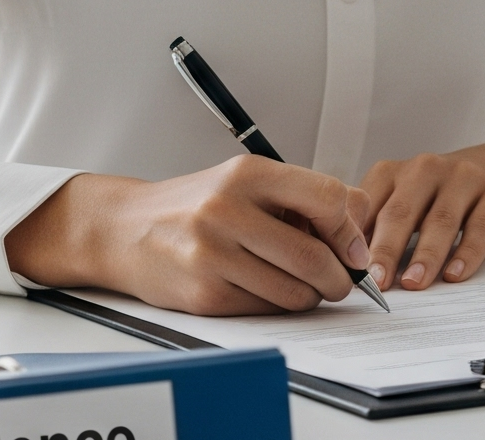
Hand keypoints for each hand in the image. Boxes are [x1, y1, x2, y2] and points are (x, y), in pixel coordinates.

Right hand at [4, 157, 372, 315]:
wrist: (125, 229)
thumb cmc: (195, 206)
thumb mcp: (247, 181)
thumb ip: (303, 197)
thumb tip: (359, 231)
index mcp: (248, 173)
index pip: (327, 198)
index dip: (350, 231)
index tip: (353, 248)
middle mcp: (228, 209)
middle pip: (315, 256)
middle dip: (339, 278)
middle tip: (340, 281)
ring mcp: (212, 254)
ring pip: (295, 292)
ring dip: (310, 296)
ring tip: (301, 285)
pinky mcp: (203, 293)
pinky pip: (265, 310)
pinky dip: (277, 306)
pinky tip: (266, 290)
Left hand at [358, 132, 484, 289]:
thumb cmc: (445, 193)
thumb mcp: (407, 199)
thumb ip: (379, 225)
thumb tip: (350, 269)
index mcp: (395, 172)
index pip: (368, 205)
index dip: (355, 239)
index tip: (347, 270)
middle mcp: (427, 169)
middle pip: (402, 212)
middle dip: (387, 249)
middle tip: (376, 281)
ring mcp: (465, 178)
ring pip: (441, 220)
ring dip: (425, 255)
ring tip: (414, 283)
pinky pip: (481, 226)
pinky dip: (467, 253)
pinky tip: (455, 274)